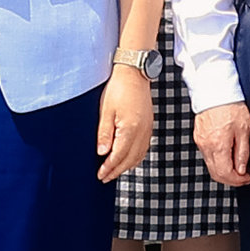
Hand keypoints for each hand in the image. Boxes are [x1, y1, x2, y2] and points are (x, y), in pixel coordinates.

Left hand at [95, 62, 151, 180]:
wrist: (134, 72)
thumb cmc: (119, 88)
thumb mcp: (106, 110)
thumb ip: (104, 134)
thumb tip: (102, 153)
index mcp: (130, 129)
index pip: (118, 156)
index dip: (109, 168)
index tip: (100, 175)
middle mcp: (142, 132)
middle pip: (129, 160)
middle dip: (117, 171)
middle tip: (105, 178)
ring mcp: (147, 129)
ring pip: (138, 156)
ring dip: (126, 166)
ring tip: (114, 171)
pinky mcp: (149, 125)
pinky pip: (144, 148)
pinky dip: (135, 157)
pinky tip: (128, 158)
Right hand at [196, 99, 249, 187]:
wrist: (216, 88)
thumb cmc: (232, 105)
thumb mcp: (244, 129)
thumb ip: (242, 152)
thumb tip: (241, 169)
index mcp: (218, 145)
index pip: (225, 174)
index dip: (238, 180)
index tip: (248, 178)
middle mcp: (206, 146)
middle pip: (216, 174)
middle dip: (231, 179)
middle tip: (244, 176)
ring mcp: (200, 142)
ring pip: (211, 166)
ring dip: (224, 170)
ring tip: (238, 165)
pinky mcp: (199, 136)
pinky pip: (207, 155)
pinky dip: (218, 161)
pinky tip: (228, 155)